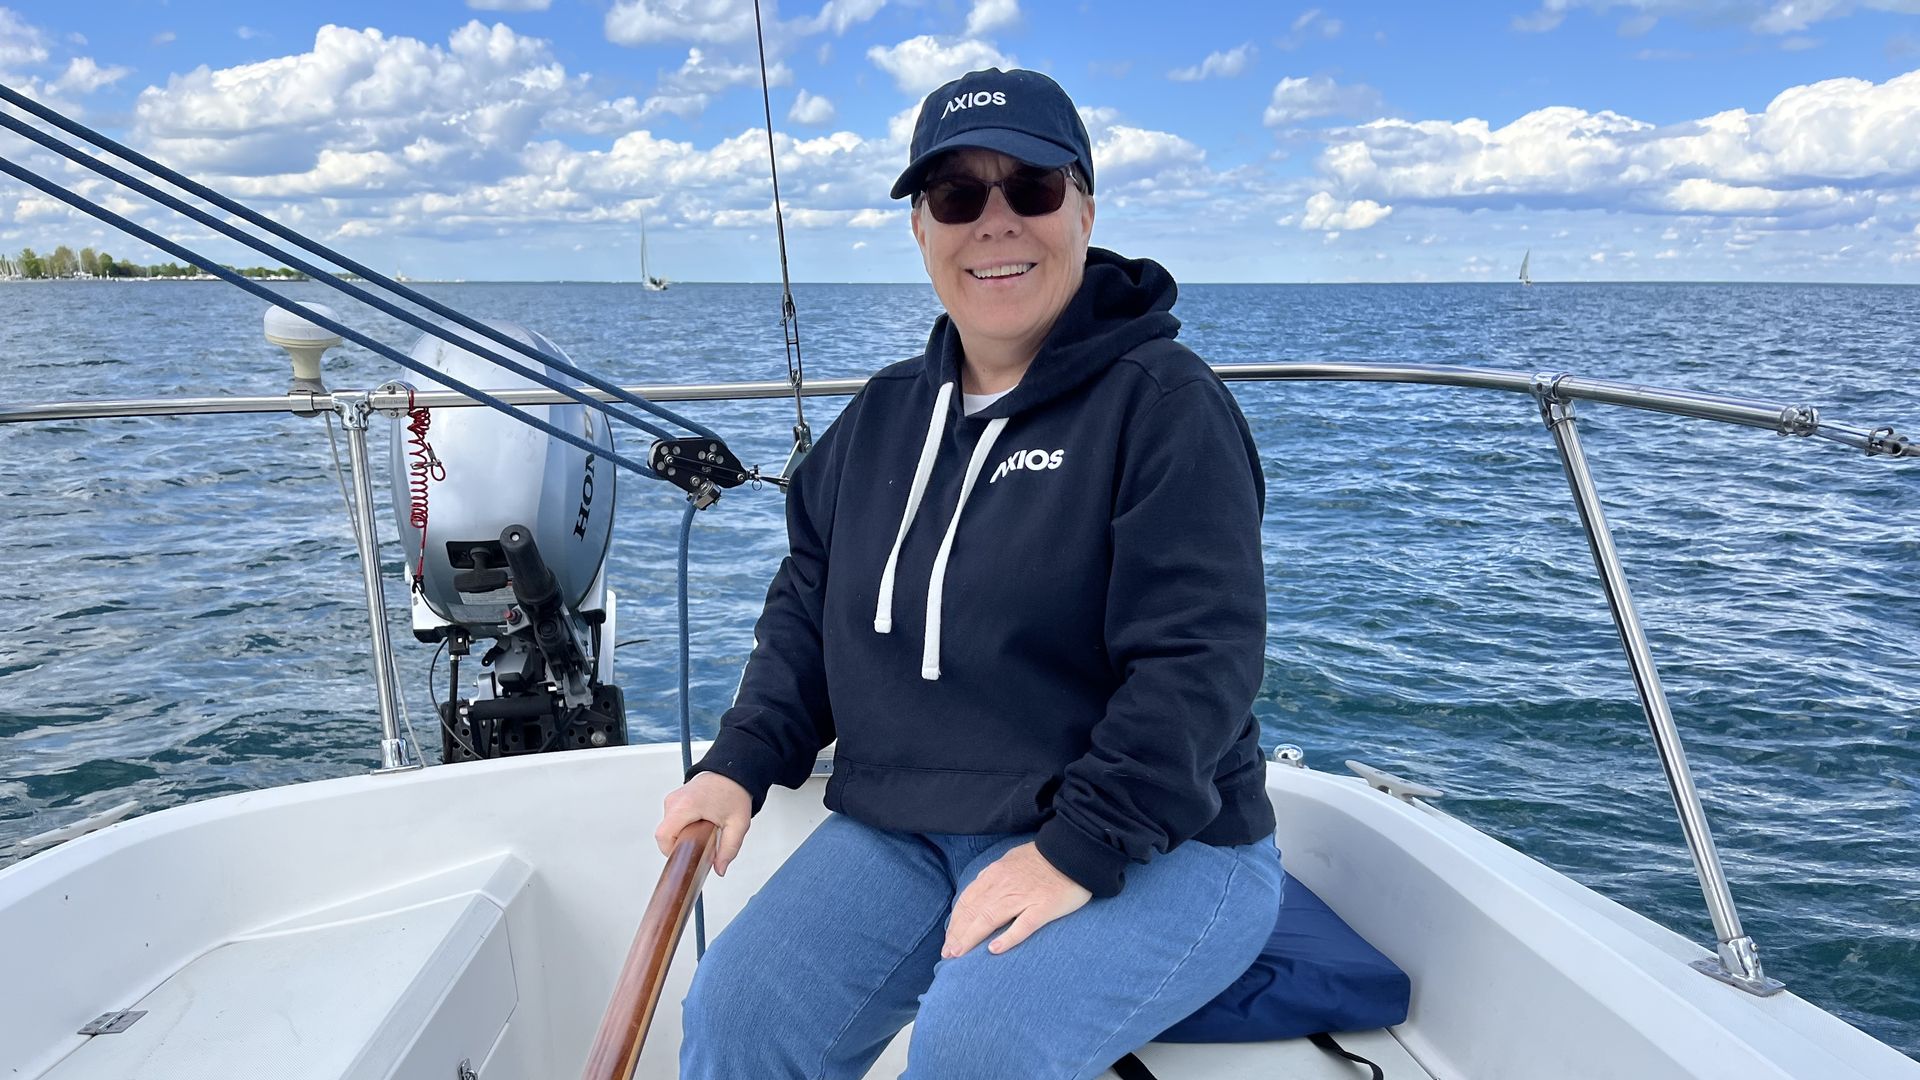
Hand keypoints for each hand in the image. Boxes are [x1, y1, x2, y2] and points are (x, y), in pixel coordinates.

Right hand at [655, 772, 752, 875]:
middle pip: (665, 835)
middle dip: (680, 846)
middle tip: (699, 847)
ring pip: (667, 829)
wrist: (733, 772)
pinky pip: (671, 822)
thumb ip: (729, 849)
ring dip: (682, 837)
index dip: (672, 852)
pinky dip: (682, 829)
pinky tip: (698, 828)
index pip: (664, 836)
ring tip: (702, 834)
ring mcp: (672, 799)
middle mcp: (675, 801)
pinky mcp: (674, 800)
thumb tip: (720, 868)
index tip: (686, 857)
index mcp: (686, 805)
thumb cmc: (734, 792)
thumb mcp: (737, 825)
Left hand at [942, 842, 1091, 957]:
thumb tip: (978, 893)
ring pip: (990, 918)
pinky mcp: (1043, 907)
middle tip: (948, 954)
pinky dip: (1007, 938)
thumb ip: (993, 878)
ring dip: (971, 938)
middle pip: (974, 912)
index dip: (955, 922)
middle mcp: (1004, 885)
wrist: (1073, 852)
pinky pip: (1023, 925)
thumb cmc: (1042, 859)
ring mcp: (1023, 897)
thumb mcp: (1009, 861)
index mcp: (995, 874)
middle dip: (957, 935)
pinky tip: (994, 949)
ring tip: (959, 955)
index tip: (948, 939)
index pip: (967, 901)